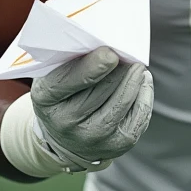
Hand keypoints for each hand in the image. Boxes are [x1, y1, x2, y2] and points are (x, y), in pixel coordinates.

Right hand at [31, 47, 153, 166]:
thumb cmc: (63, 93)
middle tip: (130, 52)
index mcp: (46, 98)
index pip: (69, 80)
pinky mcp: (117, 145)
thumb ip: (74, 59)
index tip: (111, 53)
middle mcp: (65, 123)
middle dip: (120, 68)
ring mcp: (92, 137)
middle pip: (102, 88)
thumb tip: (108, 45)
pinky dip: (144, 94)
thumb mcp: (55, 74)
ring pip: (122, 101)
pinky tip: (142, 82)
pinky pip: (139, 114)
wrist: (66, 137)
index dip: (93, 66)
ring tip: (137, 65)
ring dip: (134, 79)